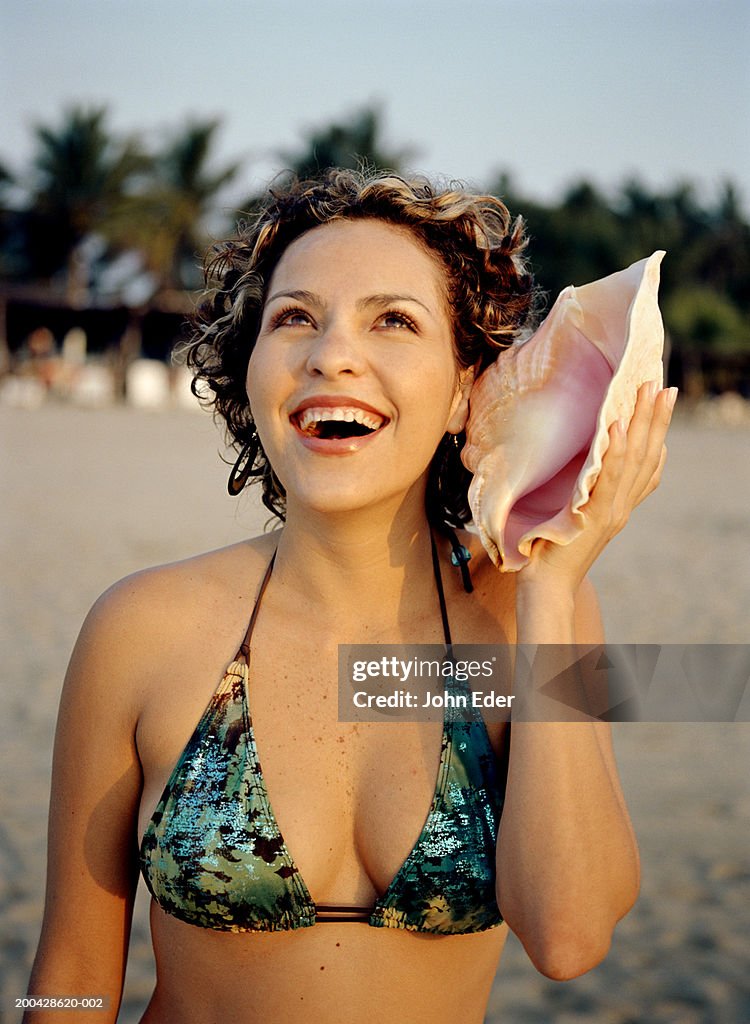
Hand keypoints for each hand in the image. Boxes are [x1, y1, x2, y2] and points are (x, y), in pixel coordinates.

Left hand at [516, 381, 676, 594]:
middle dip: (655, 417)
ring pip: (634, 460)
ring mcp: (611, 512)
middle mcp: (621, 507)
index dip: (655, 433)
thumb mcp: (572, 515)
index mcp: (618, 506)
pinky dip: (614, 452)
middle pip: (647, 455)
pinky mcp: (594, 517)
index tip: (660, 401)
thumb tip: (578, 463)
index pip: (646, 464)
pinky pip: (607, 479)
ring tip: (647, 391)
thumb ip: (582, 492)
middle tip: (662, 384)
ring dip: (642, 423)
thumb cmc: (550, 551)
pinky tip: (616, 426)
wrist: (546, 587)